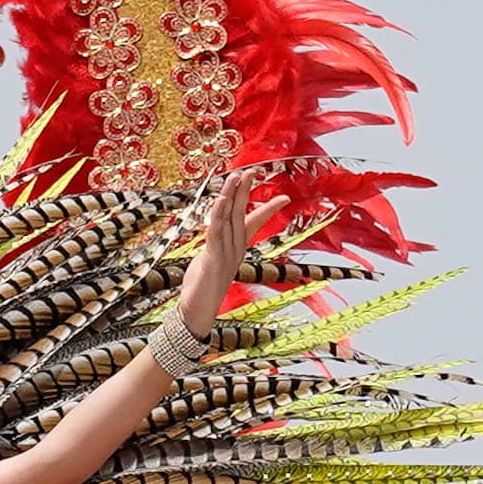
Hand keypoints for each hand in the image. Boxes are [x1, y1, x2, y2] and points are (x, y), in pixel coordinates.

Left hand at [171, 167, 257, 330]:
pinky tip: (221, 200)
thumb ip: (215, 245)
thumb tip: (216, 231)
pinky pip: (215, 232)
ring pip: (230, 219)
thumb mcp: (211, 261)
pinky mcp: (211, 259)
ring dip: (233, 196)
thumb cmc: (201, 288)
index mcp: (236, 248)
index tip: (285, 197)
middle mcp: (234, 249)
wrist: (197, 313)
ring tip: (237, 176)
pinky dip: (218, 215)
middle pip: (241, 214)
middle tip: (253, 171)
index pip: (254, 223)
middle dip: (246, 191)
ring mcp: (224, 254)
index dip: (267, 209)